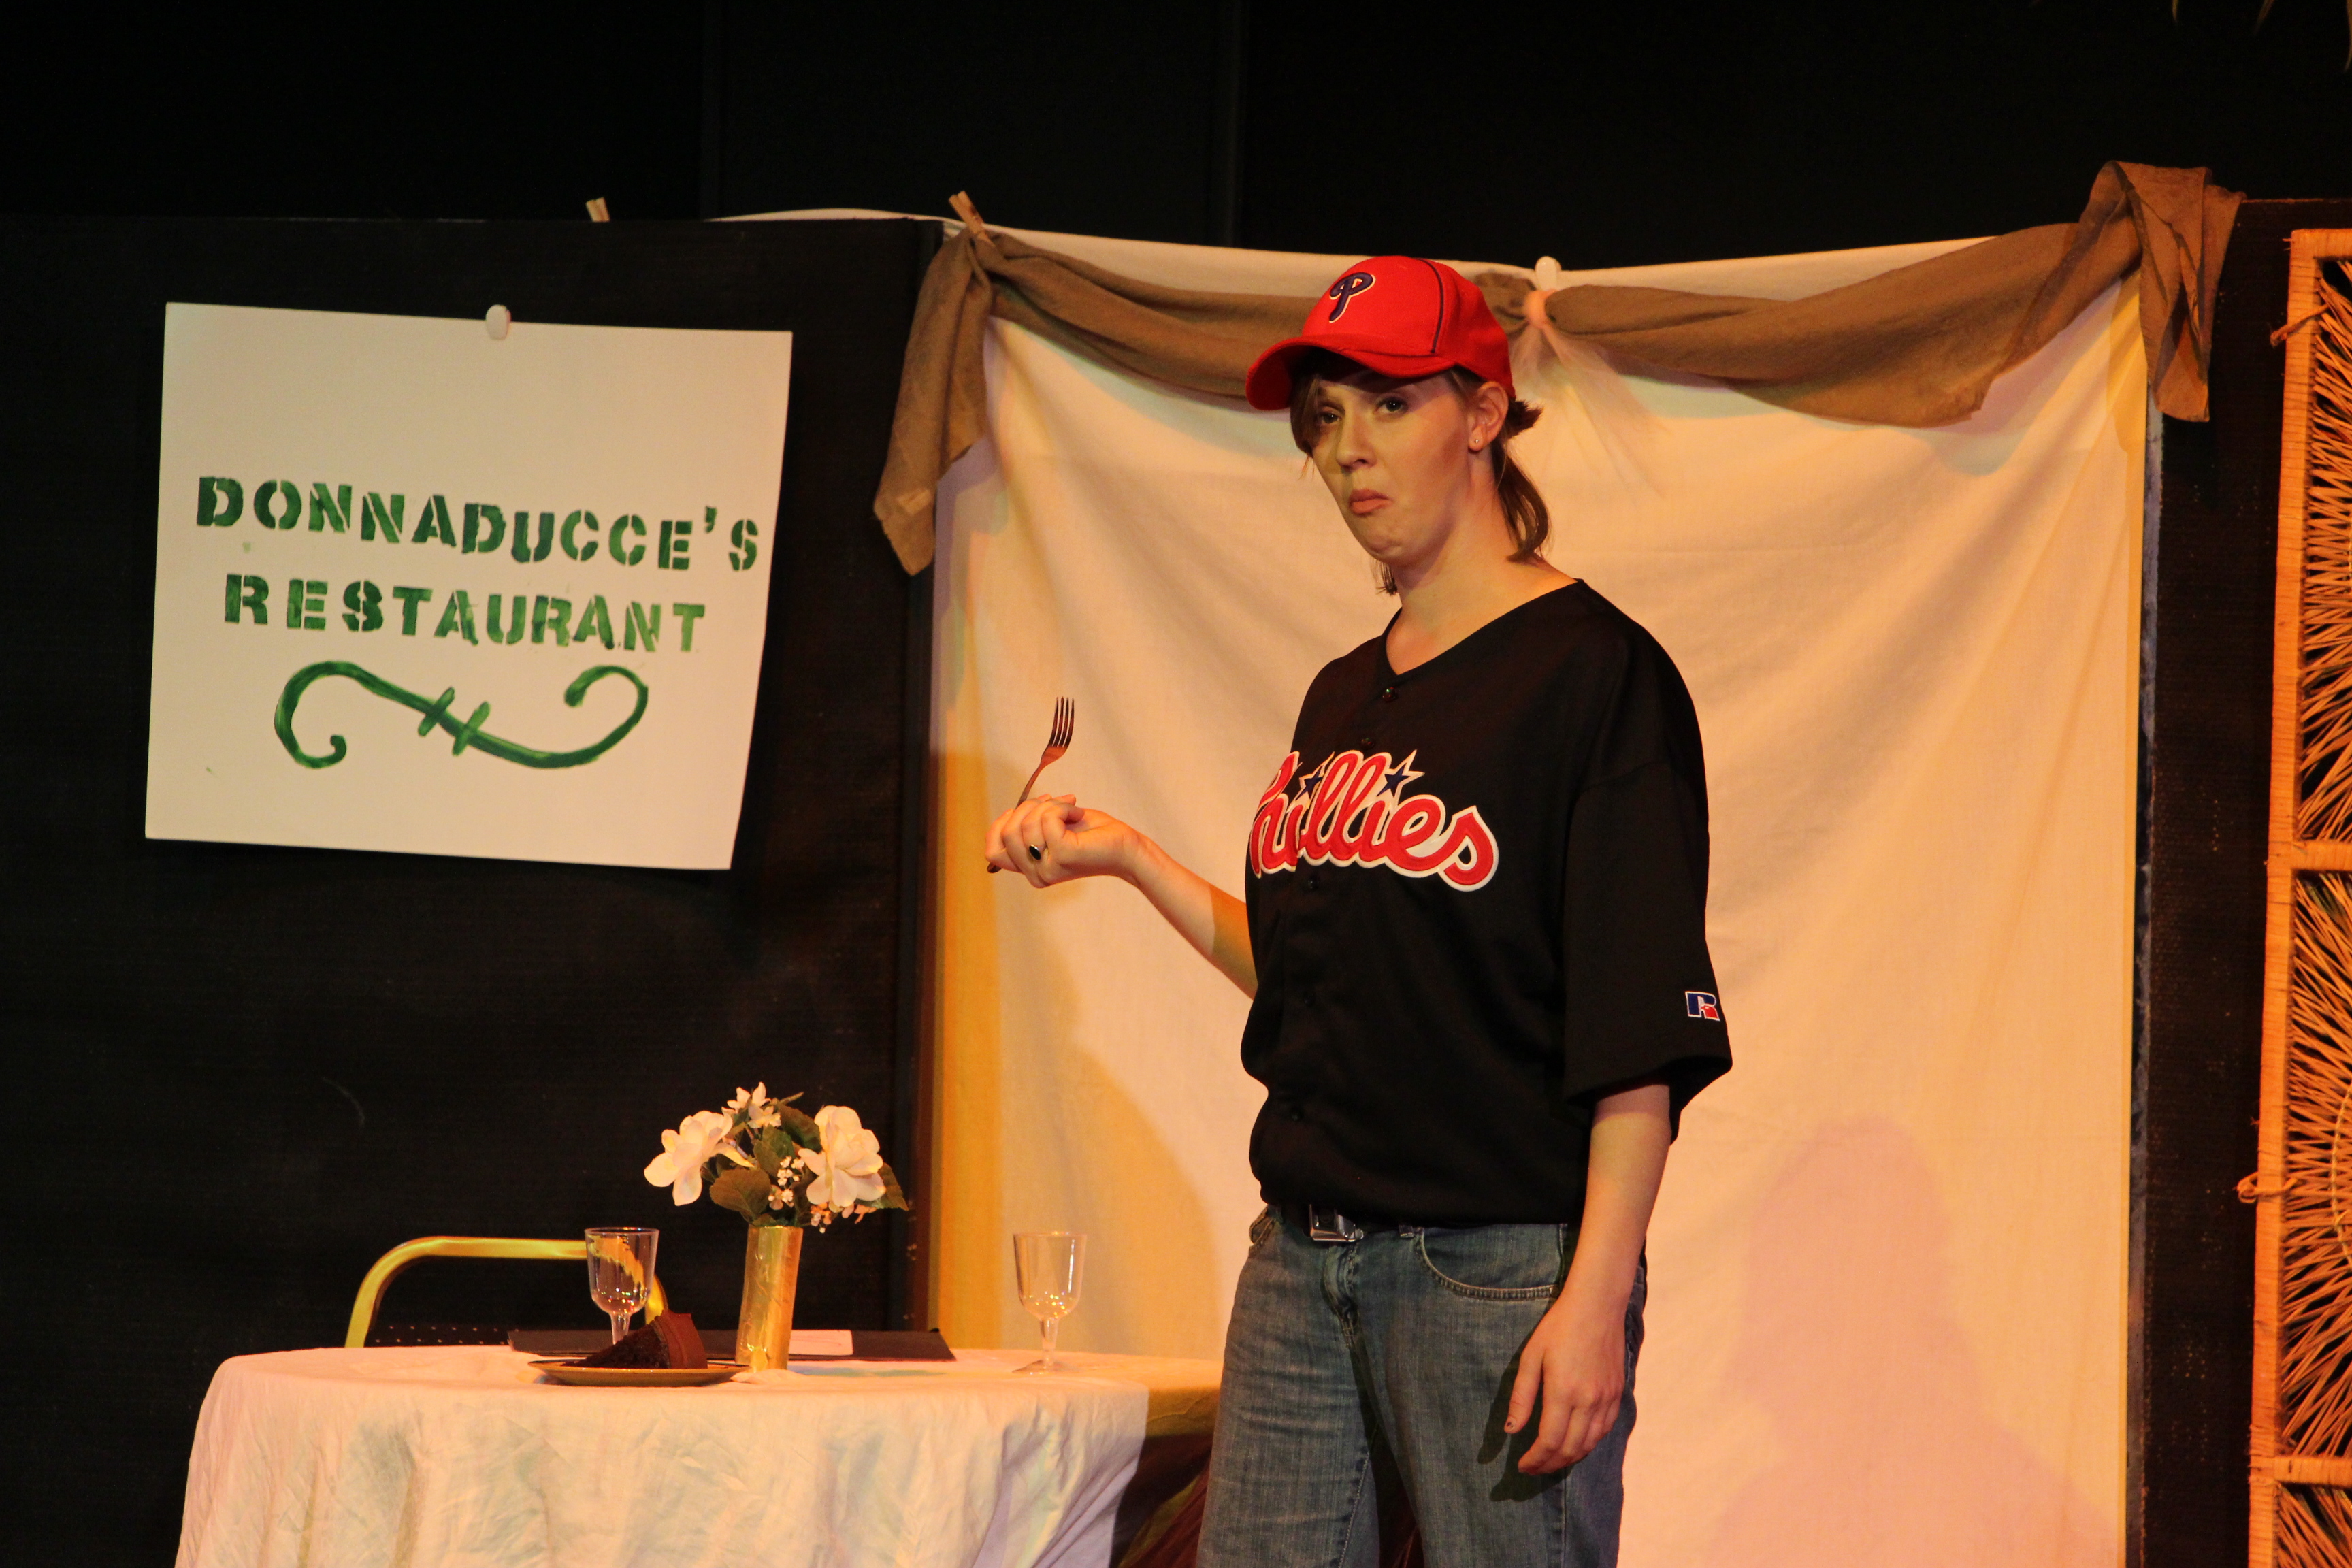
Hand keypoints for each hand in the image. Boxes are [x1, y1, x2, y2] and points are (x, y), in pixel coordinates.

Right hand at [984, 794, 1139, 887]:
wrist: (1126, 846)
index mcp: (1030, 870)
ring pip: (1025, 824)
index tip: (1023, 809)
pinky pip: (1046, 819)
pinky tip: (1078, 813)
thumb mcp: (1052, 828)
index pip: (993, 851)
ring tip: (1072, 809)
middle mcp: (1036, 875)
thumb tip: (1011, 812)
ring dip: (1049, 805)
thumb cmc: (1091, 834)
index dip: (1000, 824)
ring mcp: (1048, 868)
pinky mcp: (1063, 856)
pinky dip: (1062, 807)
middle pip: (1007, 833)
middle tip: (1055, 802)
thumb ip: (1029, 826)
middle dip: (1028, 808)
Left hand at [1503, 1292, 1625, 1473]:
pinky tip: (1575, 1445)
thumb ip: (1522, 1397)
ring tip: (1551, 1462)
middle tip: (1534, 1469)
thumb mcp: (1531, 1357)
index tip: (1522, 1466)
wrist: (1597, 1306)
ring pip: (1589, 1444)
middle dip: (1550, 1465)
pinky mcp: (1618, 1394)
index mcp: (1564, 1392)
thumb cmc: (1558, 1327)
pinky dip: (1589, 1444)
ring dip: (1569, 1459)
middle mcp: (1589, 1401)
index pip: (1550, 1442)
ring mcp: (1607, 1399)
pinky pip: (1604, 1431)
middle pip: (1571, 1449)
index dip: (1536, 1460)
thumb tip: (1512, 1431)